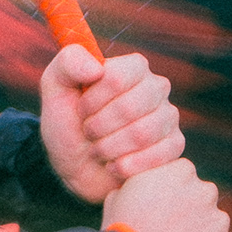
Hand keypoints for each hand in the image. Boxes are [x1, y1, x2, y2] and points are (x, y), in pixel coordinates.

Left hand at [39, 45, 182, 202]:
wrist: (76, 168)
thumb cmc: (68, 124)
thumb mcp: (56, 89)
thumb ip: (68, 63)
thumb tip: (96, 68)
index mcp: (132, 67)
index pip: (118, 77)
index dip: (93, 100)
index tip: (81, 109)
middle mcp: (156, 87)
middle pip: (131, 106)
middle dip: (98, 127)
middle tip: (88, 133)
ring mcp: (168, 116)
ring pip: (142, 133)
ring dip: (109, 148)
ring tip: (98, 149)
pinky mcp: (174, 146)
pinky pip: (158, 155)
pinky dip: (126, 166)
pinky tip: (114, 165)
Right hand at [103, 161, 231, 231]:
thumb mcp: (118, 194)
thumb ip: (142, 182)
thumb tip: (145, 185)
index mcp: (182, 171)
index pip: (184, 176)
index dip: (170, 194)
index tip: (159, 209)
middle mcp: (207, 192)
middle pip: (203, 198)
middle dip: (190, 212)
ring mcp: (220, 223)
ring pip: (214, 227)